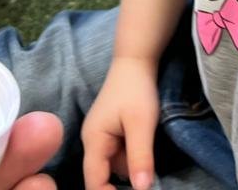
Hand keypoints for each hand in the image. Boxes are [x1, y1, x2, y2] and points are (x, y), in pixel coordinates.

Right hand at [81, 57, 158, 189]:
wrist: (136, 60)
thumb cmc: (136, 89)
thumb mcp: (141, 124)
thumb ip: (140, 157)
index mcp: (93, 140)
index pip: (94, 182)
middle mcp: (92, 141)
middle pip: (104, 174)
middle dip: (123, 180)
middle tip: (143, 174)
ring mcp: (101, 136)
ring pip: (114, 165)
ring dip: (131, 165)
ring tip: (145, 146)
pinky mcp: (110, 131)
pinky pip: (119, 153)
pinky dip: (132, 154)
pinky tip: (143, 141)